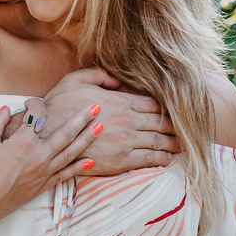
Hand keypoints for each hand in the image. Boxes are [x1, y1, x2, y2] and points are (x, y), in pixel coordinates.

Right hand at [0, 100, 102, 235]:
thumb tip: (7, 110)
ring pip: (71, 152)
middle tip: (96, 106)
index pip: (38, 115)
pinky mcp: (43, 186)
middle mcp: (38, 156)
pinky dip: (80, 167)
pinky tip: (92, 160)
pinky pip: (66, 174)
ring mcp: (43, 173)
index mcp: (23, 142)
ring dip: (87, 138)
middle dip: (82, 118)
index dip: (36, 103)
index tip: (31, 102)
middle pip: (65, 133)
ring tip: (100, 126)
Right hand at [36, 69, 179, 175]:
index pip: (152, 104)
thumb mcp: (76, 79)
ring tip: (185, 145)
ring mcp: (126, 141)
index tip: (175, 111)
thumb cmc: (59, 106)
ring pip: (159, 141)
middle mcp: (128, 120)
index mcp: (120, 100)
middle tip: (189, 130)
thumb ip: (99, 75)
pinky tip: (170, 160)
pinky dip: (163, 159)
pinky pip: (149, 159)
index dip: (166, 108)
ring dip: (174, 143)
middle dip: (176, 126)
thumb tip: (116, 80)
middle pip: (161, 122)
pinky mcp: (121, 160)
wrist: (47, 135)